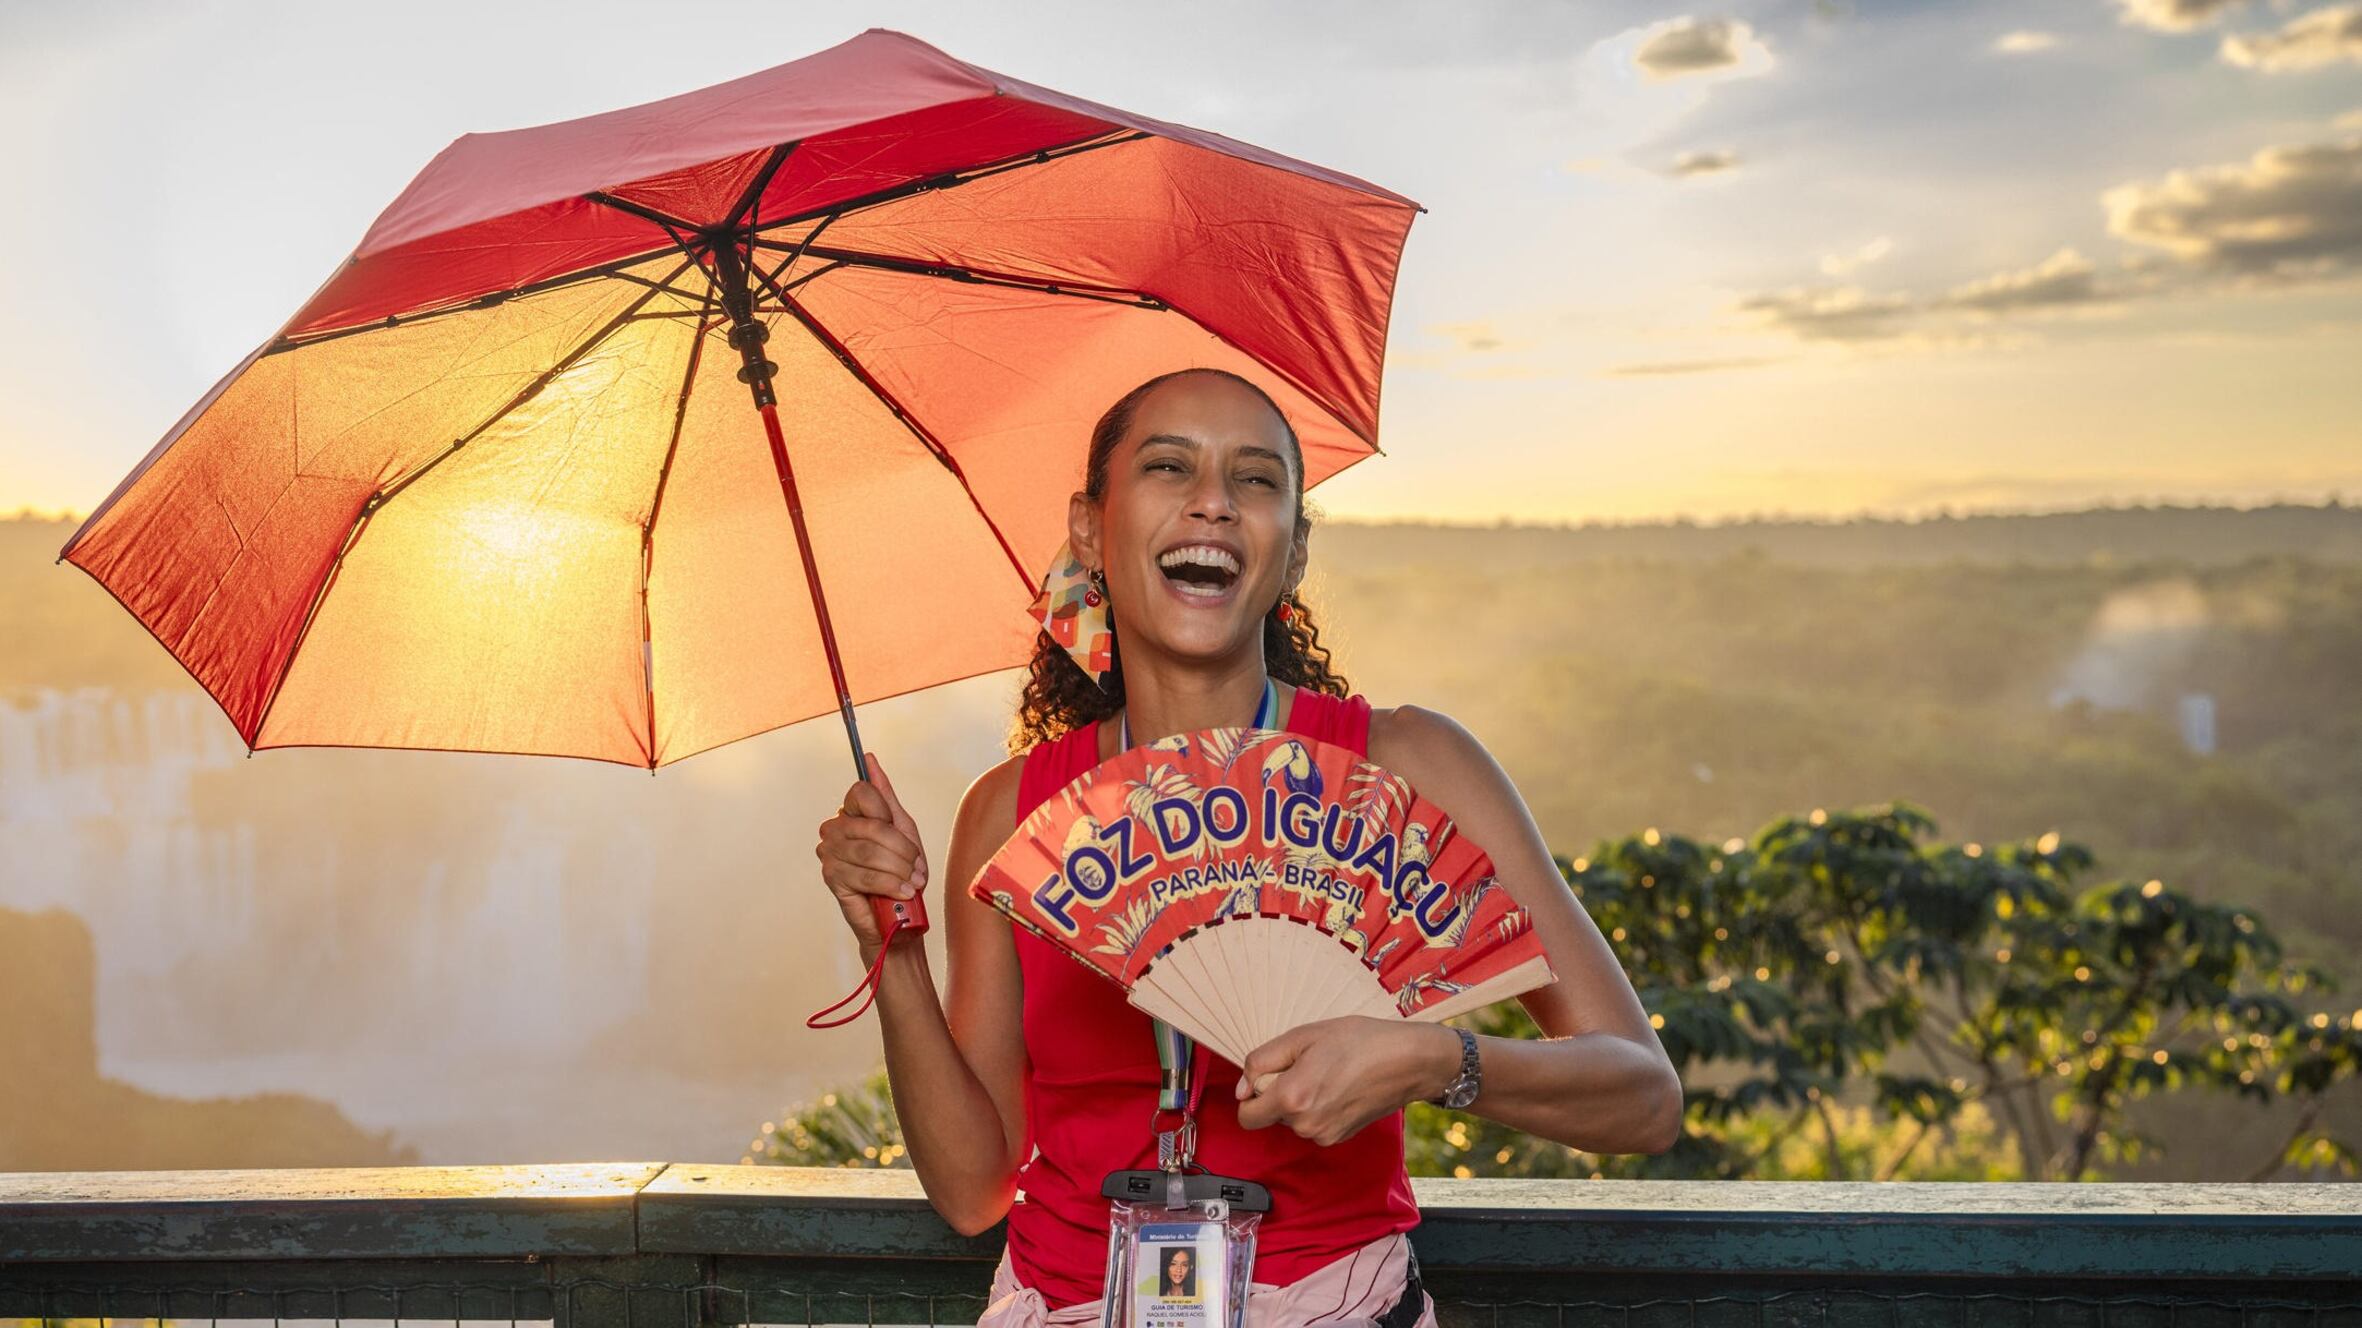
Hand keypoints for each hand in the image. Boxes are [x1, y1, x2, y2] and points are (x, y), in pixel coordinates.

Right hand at [814, 751, 927, 960]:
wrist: (898, 919)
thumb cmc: (900, 875)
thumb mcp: (903, 830)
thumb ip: (886, 797)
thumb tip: (870, 761)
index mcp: (852, 813)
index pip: (862, 792)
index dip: (888, 816)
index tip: (900, 834)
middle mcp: (835, 829)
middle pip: (872, 825)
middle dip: (902, 850)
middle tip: (915, 868)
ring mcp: (830, 852)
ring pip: (869, 851)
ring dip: (898, 869)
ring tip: (910, 883)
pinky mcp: (832, 877)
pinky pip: (864, 874)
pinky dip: (889, 884)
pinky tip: (900, 892)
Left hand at [1234, 1017, 1461, 1145]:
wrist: (1407, 1061)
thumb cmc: (1359, 1041)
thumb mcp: (1303, 1036)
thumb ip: (1262, 1061)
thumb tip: (1242, 1088)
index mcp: (1291, 1098)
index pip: (1246, 1116)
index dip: (1250, 1094)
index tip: (1268, 1075)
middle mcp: (1305, 1125)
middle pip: (1270, 1116)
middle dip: (1279, 1093)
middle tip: (1306, 1065)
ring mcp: (1324, 1135)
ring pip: (1293, 1120)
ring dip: (1300, 1100)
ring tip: (1327, 1073)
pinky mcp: (1340, 1137)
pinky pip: (1313, 1124)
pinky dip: (1318, 1109)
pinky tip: (1339, 1087)